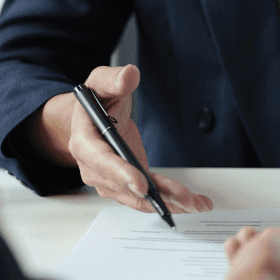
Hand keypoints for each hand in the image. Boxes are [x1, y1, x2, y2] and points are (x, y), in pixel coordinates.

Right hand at [30, 65, 212, 212]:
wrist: (94, 118)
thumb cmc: (97, 100)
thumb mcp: (102, 82)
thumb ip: (114, 79)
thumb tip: (129, 75)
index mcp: (84, 142)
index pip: (101, 161)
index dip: (121, 174)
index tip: (141, 184)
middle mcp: (94, 167)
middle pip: (124, 186)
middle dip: (154, 194)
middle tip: (182, 199)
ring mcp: (110, 180)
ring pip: (139, 197)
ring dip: (168, 202)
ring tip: (195, 204)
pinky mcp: (127, 184)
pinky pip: (148, 197)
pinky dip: (170, 201)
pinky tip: (193, 202)